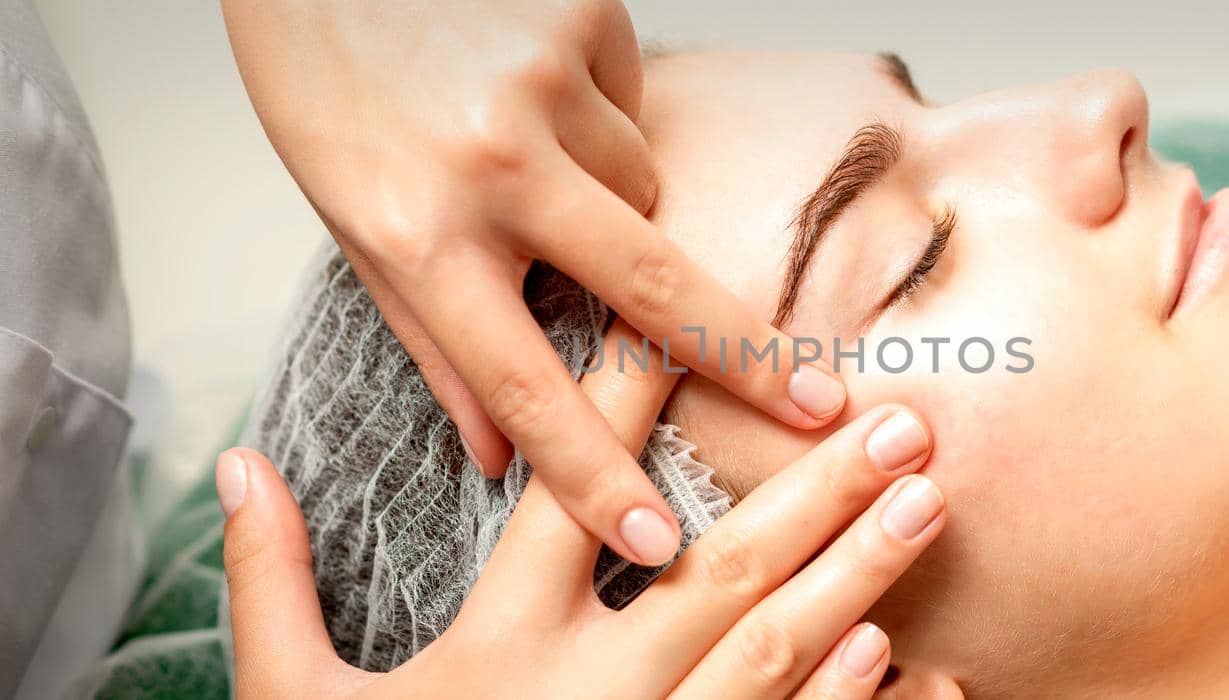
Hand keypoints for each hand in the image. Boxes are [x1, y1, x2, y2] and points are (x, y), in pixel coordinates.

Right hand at [219, 405, 941, 697]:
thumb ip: (272, 586)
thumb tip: (239, 470)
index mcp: (499, 652)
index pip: (572, 496)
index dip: (628, 404)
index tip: (688, 330)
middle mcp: (587, 697)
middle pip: (716, 570)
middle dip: (815, 490)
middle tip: (898, 419)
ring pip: (771, 654)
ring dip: (857, 574)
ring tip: (926, 501)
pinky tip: (903, 655)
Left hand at [220, 0, 848, 565]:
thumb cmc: (325, 84)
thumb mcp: (353, 223)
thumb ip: (431, 340)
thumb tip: (492, 457)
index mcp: (412, 230)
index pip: (520, 382)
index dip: (593, 474)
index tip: (658, 543)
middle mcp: (488, 162)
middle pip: (647, 286)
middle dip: (742, 358)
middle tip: (819, 408)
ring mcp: (546, 83)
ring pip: (645, 185)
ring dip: (614, 195)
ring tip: (529, 148)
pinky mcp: (587, 19)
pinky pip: (635, 103)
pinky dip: (603, 113)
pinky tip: (537, 86)